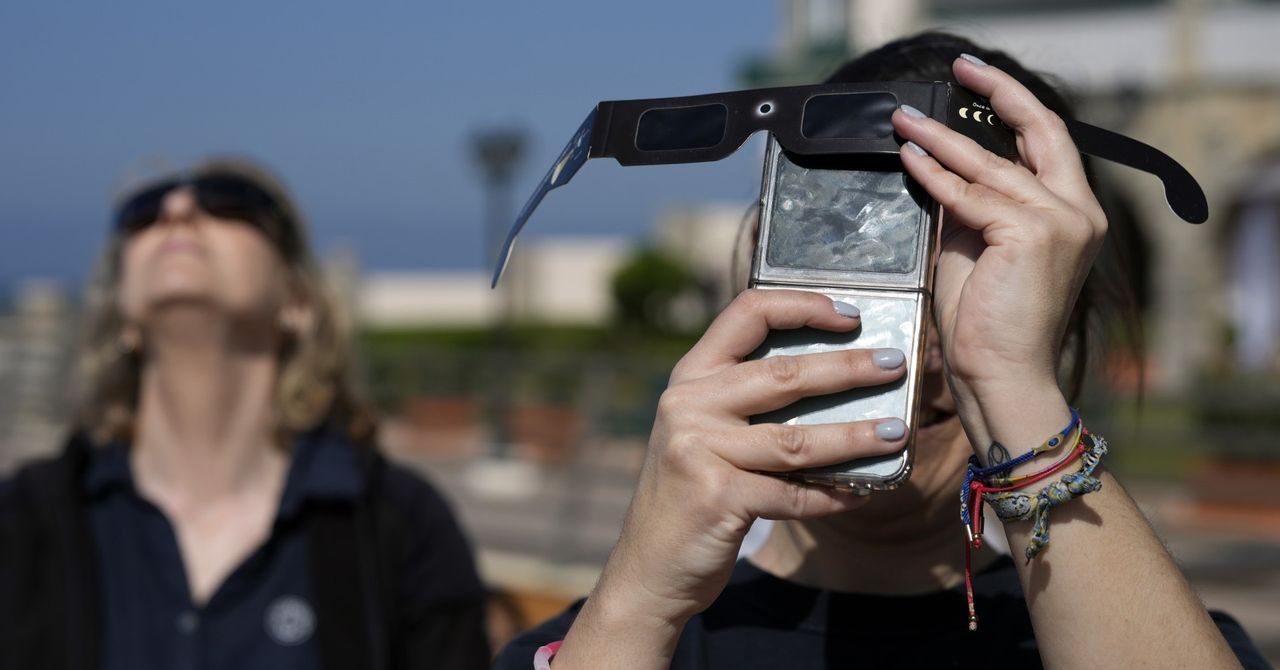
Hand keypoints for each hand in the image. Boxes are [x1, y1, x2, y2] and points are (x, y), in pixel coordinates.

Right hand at [587, 290, 908, 627]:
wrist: (648, 569)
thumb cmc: (691, 494)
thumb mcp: (703, 431)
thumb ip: (746, 401)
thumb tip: (837, 377)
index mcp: (691, 377)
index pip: (747, 313)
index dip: (802, 306)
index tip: (850, 315)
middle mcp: (688, 405)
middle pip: (782, 374)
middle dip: (847, 368)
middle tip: (894, 365)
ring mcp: (698, 450)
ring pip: (797, 439)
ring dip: (855, 437)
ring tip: (896, 433)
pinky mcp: (716, 497)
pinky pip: (793, 493)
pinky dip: (833, 495)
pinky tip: (862, 493)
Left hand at [891, 56, 1105, 452]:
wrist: (1000, 375)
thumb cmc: (986, 324)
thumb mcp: (978, 250)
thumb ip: (971, 209)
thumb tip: (940, 171)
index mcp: (1075, 216)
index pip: (1048, 145)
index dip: (1016, 108)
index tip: (981, 84)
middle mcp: (1079, 213)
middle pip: (1039, 132)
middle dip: (998, 94)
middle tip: (962, 69)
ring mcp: (1061, 222)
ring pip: (991, 165)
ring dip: (941, 139)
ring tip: (905, 121)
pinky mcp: (1031, 234)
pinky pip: (970, 195)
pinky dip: (934, 175)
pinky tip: (910, 158)